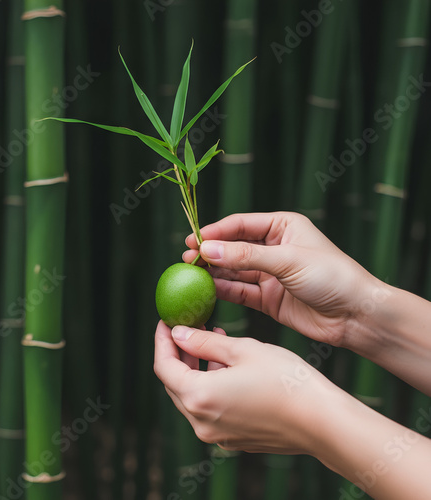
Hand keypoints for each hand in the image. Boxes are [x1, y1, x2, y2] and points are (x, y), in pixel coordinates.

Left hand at [154, 320, 329, 453]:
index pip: (164, 367)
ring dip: (196, 368)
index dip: (162, 341)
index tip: (166, 322)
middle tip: (189, 328)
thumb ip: (204, 342)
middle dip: (179, 354)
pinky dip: (210, 385)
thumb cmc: (285, 381)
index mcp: (199, 397)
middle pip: (175, 383)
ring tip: (213, 340)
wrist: (322, 422)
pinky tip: (227, 367)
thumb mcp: (241, 350)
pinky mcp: (234, 438)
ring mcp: (218, 435)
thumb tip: (178, 333)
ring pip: (193, 397)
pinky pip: (210, 409)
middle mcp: (202, 422)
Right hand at [183, 212, 383, 347]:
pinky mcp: (268, 298)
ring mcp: (270, 274)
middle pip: (233, 247)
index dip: (215, 232)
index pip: (240, 225)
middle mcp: (273, 248)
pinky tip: (207, 291)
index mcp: (282, 226)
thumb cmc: (331, 277)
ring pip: (234, 271)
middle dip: (211, 253)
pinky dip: (223, 291)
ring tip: (191, 275)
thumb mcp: (287, 260)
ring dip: (214, 273)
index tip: (193, 240)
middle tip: (187, 259)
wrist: (356, 316)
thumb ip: (245, 256)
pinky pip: (240, 291)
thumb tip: (208, 250)